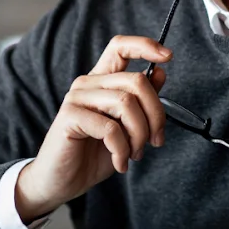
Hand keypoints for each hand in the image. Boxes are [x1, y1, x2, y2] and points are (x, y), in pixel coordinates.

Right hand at [14, 36, 170, 221]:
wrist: (60, 182)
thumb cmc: (91, 155)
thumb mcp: (125, 128)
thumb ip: (140, 101)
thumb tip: (160, 73)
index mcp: (101, 81)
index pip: (120, 47)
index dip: (145, 46)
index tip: (168, 56)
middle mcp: (87, 83)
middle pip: (136, 80)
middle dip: (156, 114)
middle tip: (155, 141)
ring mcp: (76, 98)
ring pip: (126, 103)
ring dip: (139, 135)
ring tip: (134, 155)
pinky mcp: (70, 117)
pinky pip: (110, 128)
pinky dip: (122, 150)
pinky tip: (120, 163)